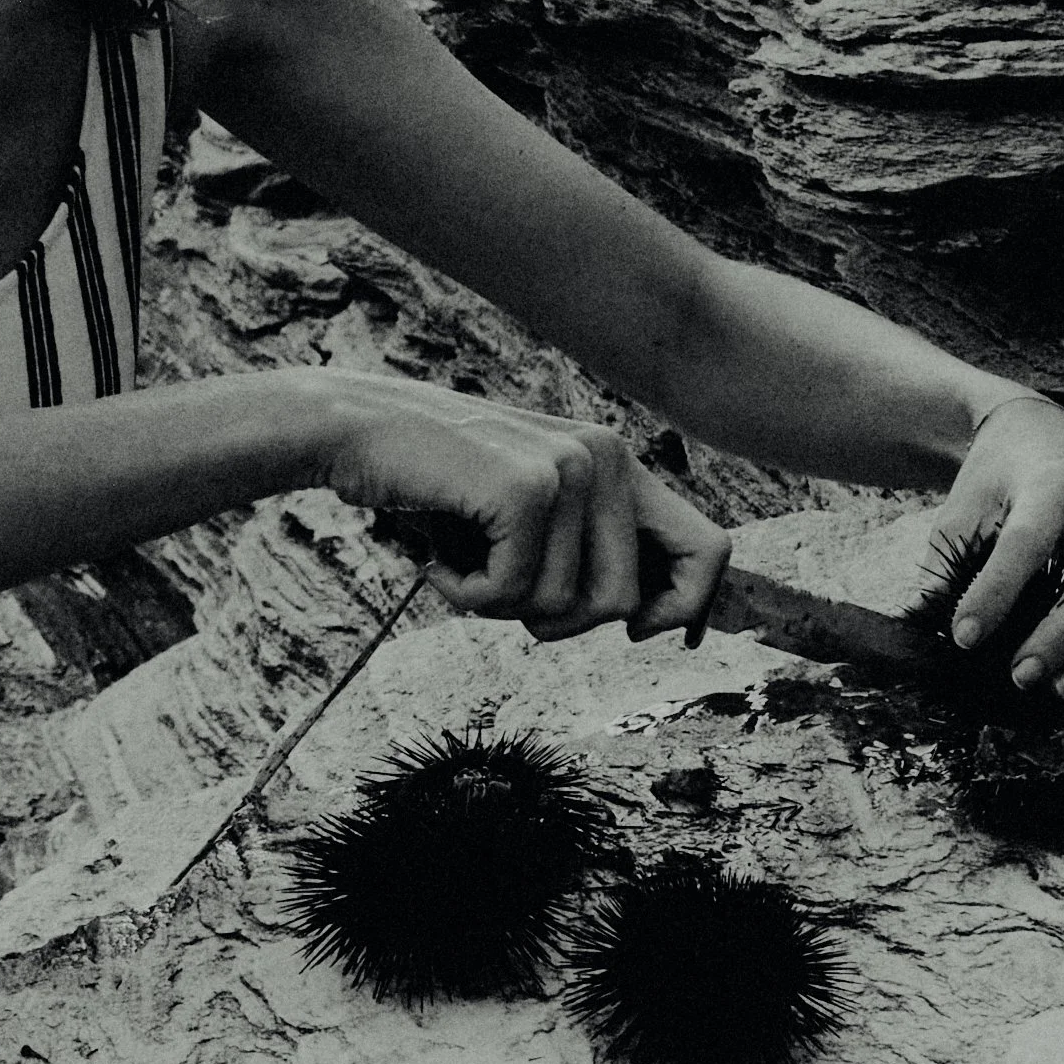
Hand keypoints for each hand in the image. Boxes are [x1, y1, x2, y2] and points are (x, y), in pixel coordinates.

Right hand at [318, 372, 730, 640]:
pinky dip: (465, 595)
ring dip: (499, 606)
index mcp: (616, 461)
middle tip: (501, 592)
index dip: (685, 609)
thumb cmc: (436, 486)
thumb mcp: (526, 508)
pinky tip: (436, 556)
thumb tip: (644, 619)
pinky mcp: (525, 489)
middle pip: (623, 603)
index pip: (708, 549)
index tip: (638, 634)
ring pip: (562, 607)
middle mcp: (605, 456)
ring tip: (459, 558)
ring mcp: (568, 469)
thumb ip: (584, 548)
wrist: (355, 429)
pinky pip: (511, 595)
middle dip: (559, 622)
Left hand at [928, 396, 1063, 710]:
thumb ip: (944, 566)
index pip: (1027, 541)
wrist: (1047, 438)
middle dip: (1063, 632)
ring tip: (1063, 689)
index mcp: (1051, 484)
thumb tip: (916, 628)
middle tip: (1022, 676)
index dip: (995, 593)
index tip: (963, 637)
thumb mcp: (963, 507)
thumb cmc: (997, 480)